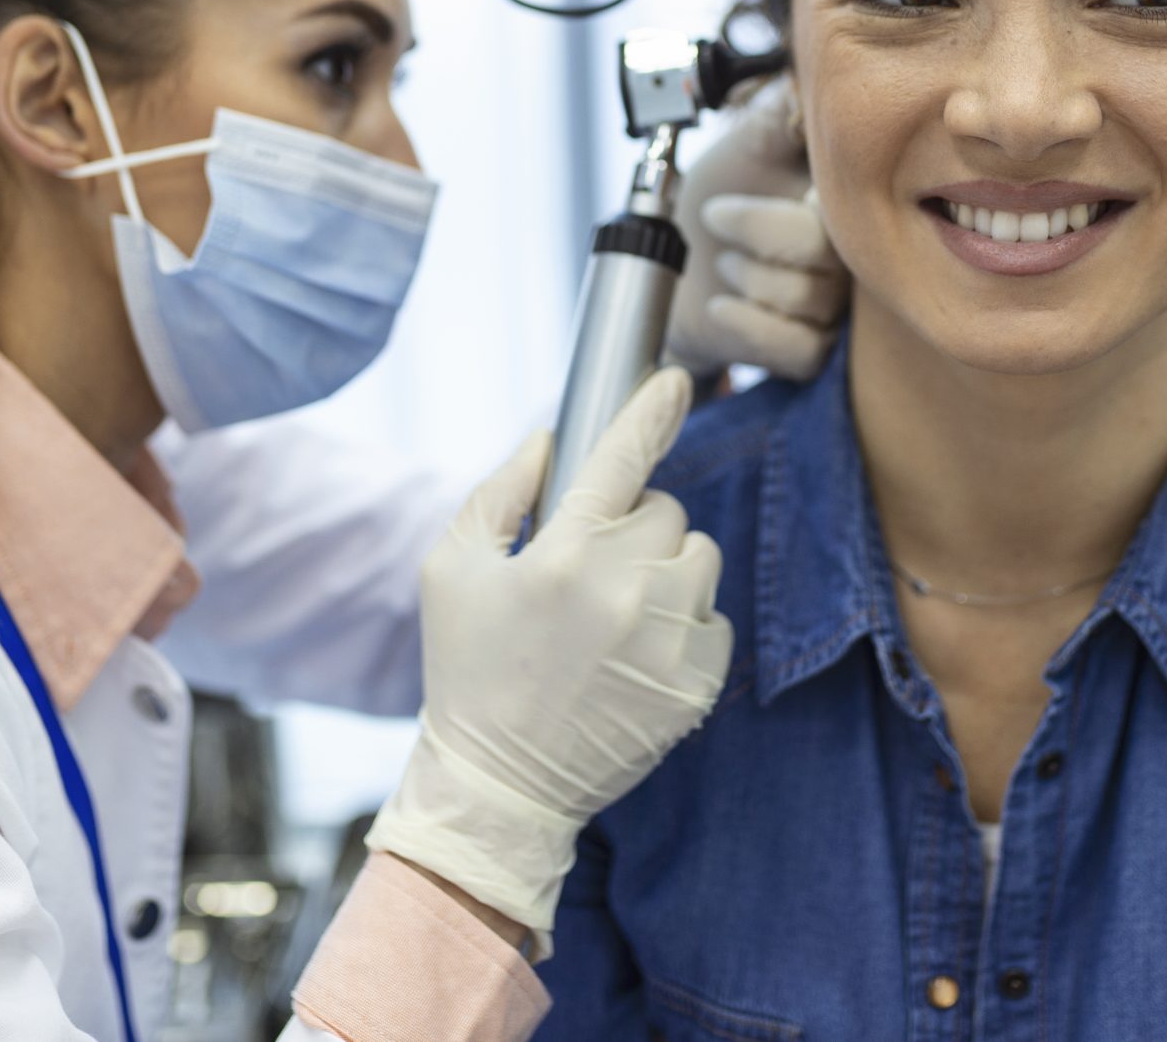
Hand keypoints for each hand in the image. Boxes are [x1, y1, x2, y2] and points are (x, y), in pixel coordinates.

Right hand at [362, 369, 732, 943]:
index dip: (652, 408)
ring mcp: (670, 639)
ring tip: (616, 612)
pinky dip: (686, 624)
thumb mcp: (450, 570)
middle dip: (632, 525)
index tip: (677, 379)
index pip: (622, 455)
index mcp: (562, 554)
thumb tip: (550, 437)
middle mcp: (627, 590)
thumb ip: (500, 492)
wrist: (502, 786)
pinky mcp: (700, 684)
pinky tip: (637, 654)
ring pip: (700, 556)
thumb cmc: (467, 669)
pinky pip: (716, 616)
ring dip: (667, 569)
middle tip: (587, 569)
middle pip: (666, 509)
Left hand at [667, 77, 847, 381]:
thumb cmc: (711, 200)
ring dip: (749, 277)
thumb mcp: (741, 146)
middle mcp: (850, 251)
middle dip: (759, 229)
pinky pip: (801, 346)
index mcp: (842, 197)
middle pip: (830, 247)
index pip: (857, 191)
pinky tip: (722, 306)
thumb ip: (781, 115)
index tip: (757, 181)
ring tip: (723, 263)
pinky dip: (750, 325)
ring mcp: (834, 305)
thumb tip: (811, 84)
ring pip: (812, 297)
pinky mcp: (809, 352)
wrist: (670, 271)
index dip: (806, 190)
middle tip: (716, 216)